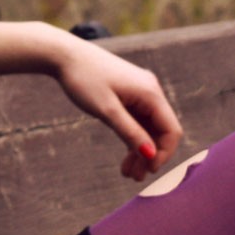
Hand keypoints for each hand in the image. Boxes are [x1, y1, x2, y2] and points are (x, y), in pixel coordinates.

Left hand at [54, 38, 182, 180]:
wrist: (63, 56)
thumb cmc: (83, 80)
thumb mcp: (106, 111)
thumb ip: (130, 133)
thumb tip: (151, 155)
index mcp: (150, 93)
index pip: (171, 130)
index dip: (163, 153)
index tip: (147, 171)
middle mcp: (150, 91)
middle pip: (160, 131)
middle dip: (149, 155)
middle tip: (133, 178)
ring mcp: (139, 92)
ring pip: (148, 128)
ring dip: (140, 150)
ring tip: (127, 172)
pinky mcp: (128, 94)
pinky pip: (137, 121)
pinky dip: (133, 138)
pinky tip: (125, 157)